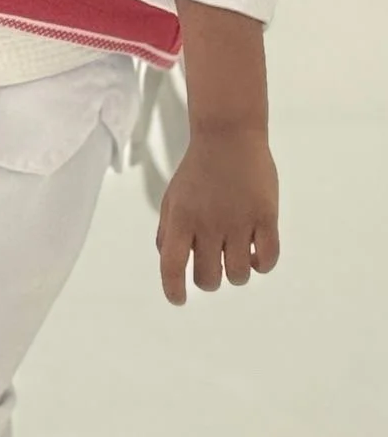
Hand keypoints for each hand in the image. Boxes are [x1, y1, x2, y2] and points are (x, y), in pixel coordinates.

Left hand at [156, 125, 280, 305]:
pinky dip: (262, 265)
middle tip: (213, 267)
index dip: (173, 289)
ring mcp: (239, 221)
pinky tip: (257, 254)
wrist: (228, 137)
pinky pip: (268, 259)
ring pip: (240, 274)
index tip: (178, 299)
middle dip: (209, 280)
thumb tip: (169, 262)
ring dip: (237, 274)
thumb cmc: (197, 171)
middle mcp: (208, 224)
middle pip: (209, 277)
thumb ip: (168, 231)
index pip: (172, 265)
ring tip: (236, 257)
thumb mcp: (173, 198)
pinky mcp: (266, 217)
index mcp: (180, 219)